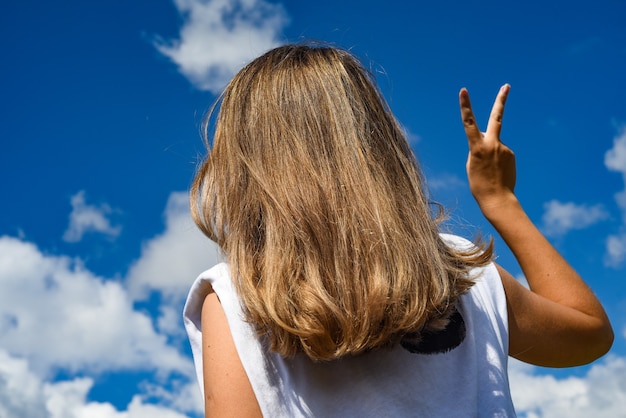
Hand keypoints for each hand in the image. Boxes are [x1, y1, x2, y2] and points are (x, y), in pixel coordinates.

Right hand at [459, 85, 515, 213]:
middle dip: (501, 100)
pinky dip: (497, 160)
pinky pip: (501, 152)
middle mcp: (492, 144)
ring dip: (490, 154)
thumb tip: (487, 136)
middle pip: (497, 117)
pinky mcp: (511, 154)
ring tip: (489, 171)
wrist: (497, 198)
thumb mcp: (472, 163)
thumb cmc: (479, 183)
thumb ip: (478, 146)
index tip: (463, 90)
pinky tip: (496, 171)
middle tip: (507, 85)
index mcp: (477, 147)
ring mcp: (504, 148)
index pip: (469, 122)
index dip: (465, 105)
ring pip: (494, 144)